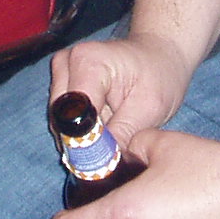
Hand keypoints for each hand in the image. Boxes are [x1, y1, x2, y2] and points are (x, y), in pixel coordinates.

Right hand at [51, 30, 197, 149]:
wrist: (159, 54)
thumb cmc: (160, 74)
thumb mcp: (151, 107)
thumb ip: (123, 135)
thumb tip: (101, 165)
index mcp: (88, 62)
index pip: (75, 116)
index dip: (87, 145)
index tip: (107, 163)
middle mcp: (66, 63)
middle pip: (61, 121)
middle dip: (84, 143)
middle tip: (113, 154)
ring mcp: (61, 71)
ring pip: (59, 123)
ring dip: (83, 137)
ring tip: (113, 134)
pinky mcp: (61, 82)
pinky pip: (62, 119)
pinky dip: (81, 131)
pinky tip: (103, 129)